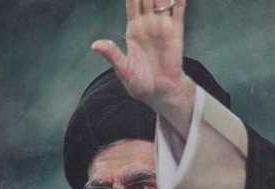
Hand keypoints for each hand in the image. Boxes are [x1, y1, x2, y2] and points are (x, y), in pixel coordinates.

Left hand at [92, 0, 195, 130]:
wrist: (161, 93)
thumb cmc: (141, 83)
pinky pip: (178, 13)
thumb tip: (95, 45)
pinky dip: (179, 1)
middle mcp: (148, 25)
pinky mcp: (176, 33)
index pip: (132, 5)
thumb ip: (112, 55)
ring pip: (162, 2)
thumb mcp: (123, 70)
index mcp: (133, 31)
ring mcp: (162, 27)